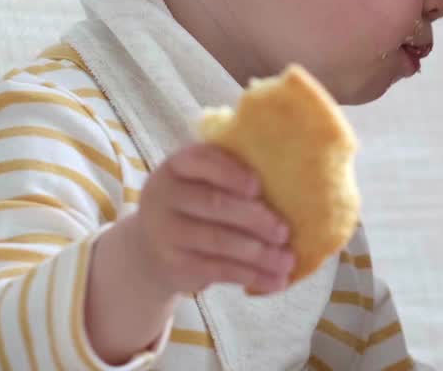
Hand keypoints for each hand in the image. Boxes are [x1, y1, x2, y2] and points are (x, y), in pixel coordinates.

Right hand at [121, 142, 294, 295]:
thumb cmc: (196, 205)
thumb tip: (291, 188)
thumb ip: (233, 176)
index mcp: (177, 166)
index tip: (258, 186)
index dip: (230, 173)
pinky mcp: (175, 263)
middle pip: (214, 204)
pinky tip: (276, 280)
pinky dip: (251, 275)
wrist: (151, 248)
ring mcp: (166, 231)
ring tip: (288, 261)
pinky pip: (218, 269)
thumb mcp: (203, 181)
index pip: (201, 162)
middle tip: (285, 232)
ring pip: (219, 241)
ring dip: (259, 254)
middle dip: (255, 219)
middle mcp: (164, 195)